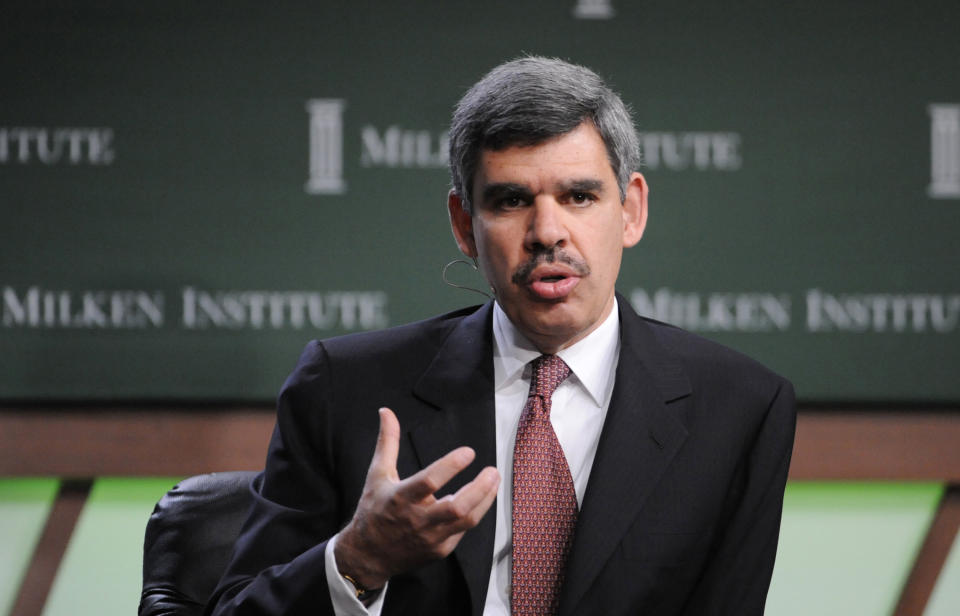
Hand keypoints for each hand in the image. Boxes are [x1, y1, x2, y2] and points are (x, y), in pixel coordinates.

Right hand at [334, 407, 499, 589]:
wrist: (368, 554)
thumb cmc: (374, 510)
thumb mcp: (378, 474)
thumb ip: (388, 442)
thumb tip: (386, 412)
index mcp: (400, 498)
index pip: (429, 481)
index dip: (450, 466)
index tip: (469, 452)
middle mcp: (417, 520)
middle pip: (456, 507)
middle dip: (480, 488)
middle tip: (493, 470)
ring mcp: (430, 538)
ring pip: (466, 520)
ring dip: (485, 500)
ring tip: (494, 481)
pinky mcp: (439, 550)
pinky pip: (463, 531)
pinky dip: (474, 513)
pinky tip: (480, 499)